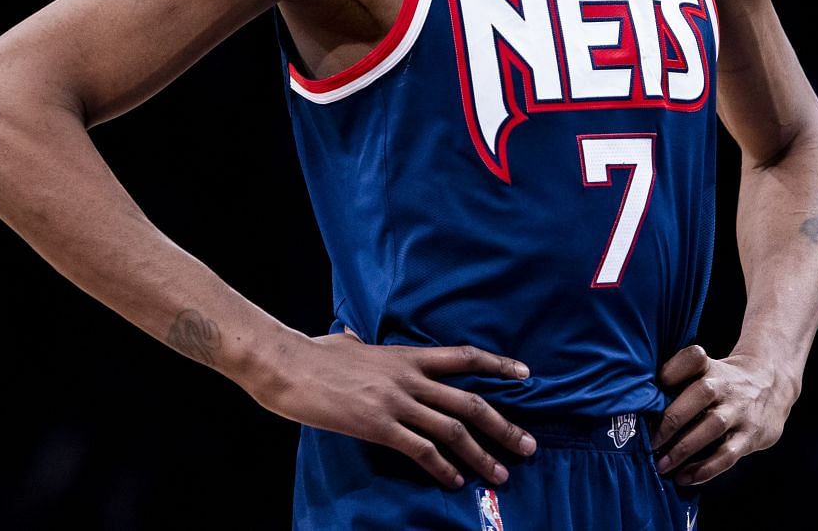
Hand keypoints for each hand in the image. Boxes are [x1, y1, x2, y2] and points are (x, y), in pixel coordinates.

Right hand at [248, 329, 538, 489]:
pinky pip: (421, 449)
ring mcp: (396, 402)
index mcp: (406, 355)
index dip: (498, 365)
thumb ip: (356, 341)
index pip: (463, 356)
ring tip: (502, 475)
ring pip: (452, 429)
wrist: (288, 365)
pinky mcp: (378, 425)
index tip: (527, 375)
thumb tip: (349, 334)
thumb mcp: (344, 342)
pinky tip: (456, 482)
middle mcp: (409, 377)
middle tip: (529, 445)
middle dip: (503, 426)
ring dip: (482, 455)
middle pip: (469, 401)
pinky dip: (443, 468)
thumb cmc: (313, 353)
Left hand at [650, 344, 793, 485]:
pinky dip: (705, 468)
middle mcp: (726, 385)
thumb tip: (637, 405)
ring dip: (684, 448)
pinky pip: (728, 454)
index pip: (694, 358)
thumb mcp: (707, 370)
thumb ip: (679, 382)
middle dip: (672, 419)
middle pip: (701, 393)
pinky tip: (684, 477)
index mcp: (711, 366)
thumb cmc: (723, 382)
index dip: (673, 370)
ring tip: (661, 465)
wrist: (772, 385)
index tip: (653, 387)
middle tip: (649, 442)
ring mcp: (740, 410)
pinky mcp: (751, 435)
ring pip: (713, 426)